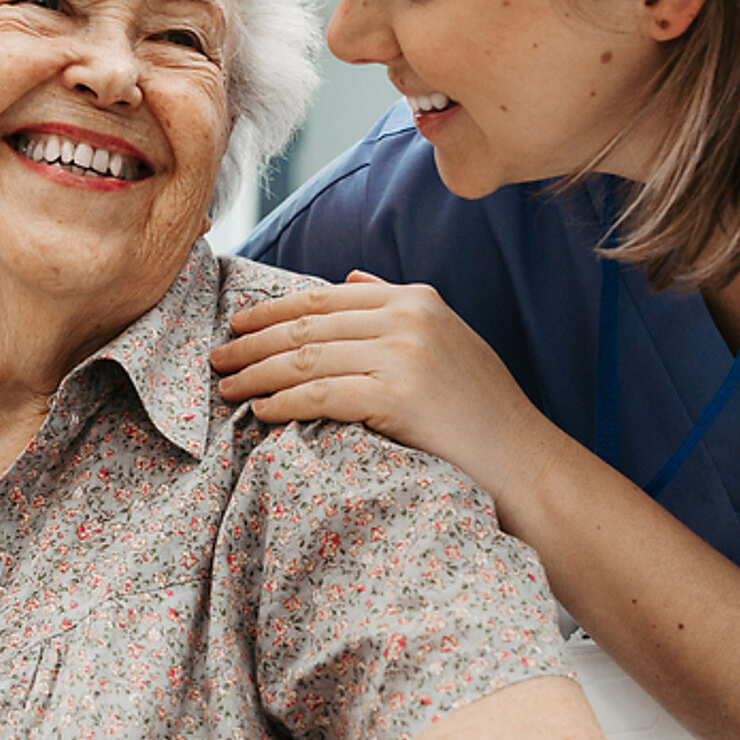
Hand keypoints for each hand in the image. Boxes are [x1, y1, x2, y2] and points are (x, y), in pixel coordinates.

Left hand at [211, 273, 558, 501]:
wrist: (521, 461)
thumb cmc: (480, 411)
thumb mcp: (446, 340)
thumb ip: (396, 304)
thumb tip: (350, 277)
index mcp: (416, 298)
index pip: (326, 297)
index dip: (274, 309)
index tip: (238, 323)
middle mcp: (408, 318)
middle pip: (308, 325)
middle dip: (254, 341)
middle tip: (217, 357)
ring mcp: (403, 355)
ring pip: (306, 358)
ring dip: (258, 373)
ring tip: (227, 387)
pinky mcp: (397, 396)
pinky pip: (321, 394)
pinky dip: (283, 401)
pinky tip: (260, 410)